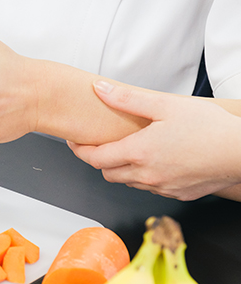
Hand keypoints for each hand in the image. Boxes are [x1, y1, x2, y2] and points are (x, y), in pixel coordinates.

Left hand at [68, 81, 240, 199]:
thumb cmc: (209, 127)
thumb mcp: (165, 105)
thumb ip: (127, 98)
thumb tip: (99, 89)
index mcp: (139, 152)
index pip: (95, 158)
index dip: (80, 150)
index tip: (74, 142)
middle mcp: (146, 175)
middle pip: (107, 173)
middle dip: (100, 160)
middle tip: (101, 145)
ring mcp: (162, 187)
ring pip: (128, 182)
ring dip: (122, 169)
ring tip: (130, 150)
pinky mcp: (177, 194)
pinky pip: (150, 188)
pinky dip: (144, 177)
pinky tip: (155, 161)